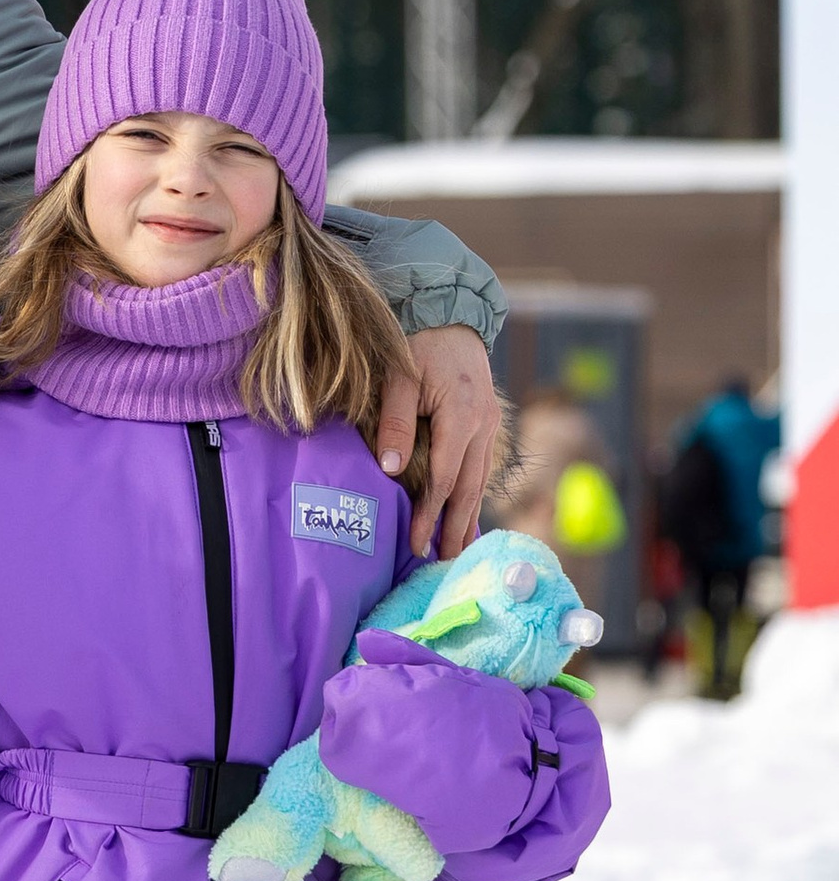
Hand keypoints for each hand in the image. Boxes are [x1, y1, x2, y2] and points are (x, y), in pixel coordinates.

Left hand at [377, 323, 498, 558]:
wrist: (450, 316)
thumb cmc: (418, 343)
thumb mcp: (399, 377)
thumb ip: (394, 422)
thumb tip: (390, 468)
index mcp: (464, 414)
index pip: (446, 478)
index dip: (431, 515)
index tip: (416, 545)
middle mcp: (484, 425)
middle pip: (470, 488)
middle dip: (456, 528)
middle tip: (444, 565)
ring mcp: (490, 425)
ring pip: (480, 481)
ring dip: (468, 517)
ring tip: (458, 552)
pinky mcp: (487, 424)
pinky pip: (481, 467)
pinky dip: (473, 495)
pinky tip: (466, 518)